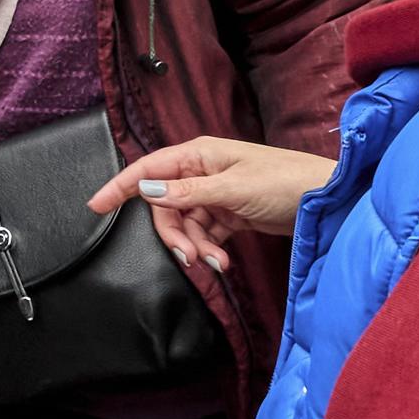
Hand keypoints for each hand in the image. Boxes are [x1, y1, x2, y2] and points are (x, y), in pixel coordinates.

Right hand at [87, 137, 336, 272]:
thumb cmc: (283, 181)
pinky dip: (208, 250)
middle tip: (190, 256)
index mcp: (198, 154)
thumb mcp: (232, 188)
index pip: (148, 169)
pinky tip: (221, 263)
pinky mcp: (229, 213)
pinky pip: (204, 234)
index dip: (120, 186)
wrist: (324, 198)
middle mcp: (202, 171)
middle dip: (174, 234)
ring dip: (195, 246)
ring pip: (184, 223)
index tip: (95, 206)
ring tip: (216, 264)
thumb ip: (188, 193)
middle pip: (165, 205)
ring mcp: (215, 193)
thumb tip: (147, 192)